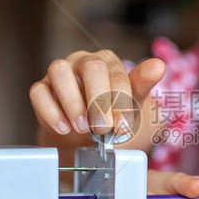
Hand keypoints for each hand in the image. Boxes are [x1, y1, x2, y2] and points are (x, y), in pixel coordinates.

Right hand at [29, 49, 164, 136]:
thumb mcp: (131, 104)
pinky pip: (39, 92)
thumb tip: (159, 65)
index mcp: (108, 61)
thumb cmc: (111, 115)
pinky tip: (64, 128)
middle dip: (98, 100)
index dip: (121, 101)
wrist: (85, 138)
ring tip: (82, 128)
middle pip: (90, 67)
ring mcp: (60, 72)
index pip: (116, 74)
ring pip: (59, 72)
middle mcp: (82, 61)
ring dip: (72, 102)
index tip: (123, 127)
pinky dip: (50, 111)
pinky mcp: (41, 88)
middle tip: (103, 129)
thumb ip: (143, 84)